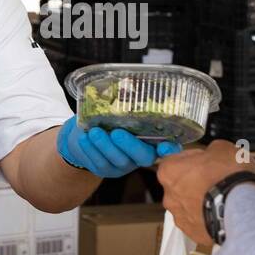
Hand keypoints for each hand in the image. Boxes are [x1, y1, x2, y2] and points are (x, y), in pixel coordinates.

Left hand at [56, 116, 180, 178]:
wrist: (86, 133)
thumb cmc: (108, 117)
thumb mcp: (120, 111)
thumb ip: (127, 106)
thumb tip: (127, 84)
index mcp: (152, 140)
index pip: (169, 148)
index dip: (170, 150)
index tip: (165, 146)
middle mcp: (142, 155)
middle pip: (144, 157)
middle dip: (131, 146)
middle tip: (116, 132)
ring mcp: (124, 165)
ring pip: (119, 160)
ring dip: (106, 146)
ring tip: (94, 132)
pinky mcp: (106, 170)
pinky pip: (100, 163)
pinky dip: (91, 150)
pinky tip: (84, 138)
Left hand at [156, 140, 254, 244]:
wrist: (241, 208)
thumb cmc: (229, 177)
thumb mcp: (222, 148)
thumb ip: (210, 150)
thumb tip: (213, 153)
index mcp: (169, 171)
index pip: (175, 160)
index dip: (193, 159)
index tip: (205, 160)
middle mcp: (170, 196)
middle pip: (180, 185)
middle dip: (196, 182)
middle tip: (216, 179)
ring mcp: (180, 217)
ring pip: (189, 205)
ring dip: (202, 200)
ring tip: (222, 197)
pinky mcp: (193, 233)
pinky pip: (199, 221)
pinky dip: (209, 216)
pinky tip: (223, 211)